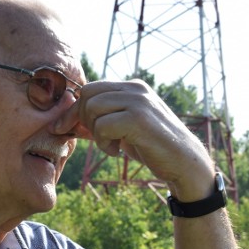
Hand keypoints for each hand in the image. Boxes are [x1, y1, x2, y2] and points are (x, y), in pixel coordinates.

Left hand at [56, 79, 215, 199]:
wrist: (183, 161)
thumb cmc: (152, 146)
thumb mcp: (125, 126)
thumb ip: (104, 116)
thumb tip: (69, 118)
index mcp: (132, 87)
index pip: (91, 88)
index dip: (75, 110)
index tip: (66, 128)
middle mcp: (135, 88)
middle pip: (88, 95)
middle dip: (82, 120)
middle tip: (98, 139)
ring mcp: (138, 102)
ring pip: (92, 108)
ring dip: (95, 133)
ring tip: (111, 146)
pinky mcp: (138, 119)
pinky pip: (103, 126)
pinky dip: (104, 143)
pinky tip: (118, 151)